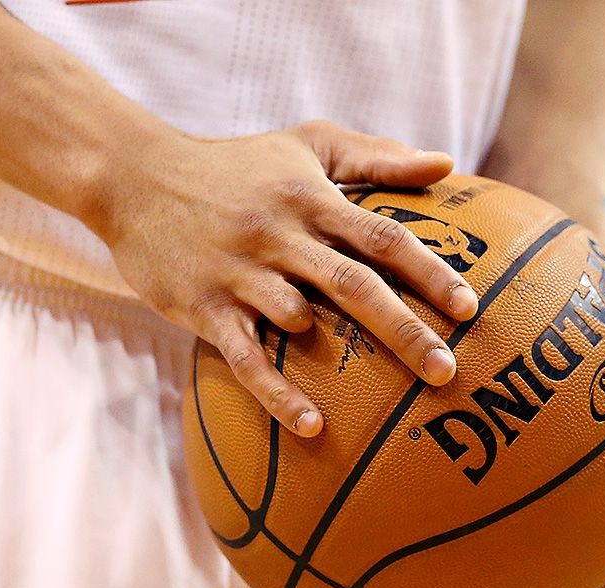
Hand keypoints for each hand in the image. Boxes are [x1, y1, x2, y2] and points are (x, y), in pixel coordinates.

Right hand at [99, 121, 479, 437]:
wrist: (135, 177)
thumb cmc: (234, 164)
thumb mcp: (306, 144)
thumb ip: (376, 156)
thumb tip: (449, 163)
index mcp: (311, 198)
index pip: (382, 236)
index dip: (429, 271)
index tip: (469, 308)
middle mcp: (280, 235)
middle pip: (355, 284)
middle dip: (406, 330)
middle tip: (449, 371)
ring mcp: (240, 273)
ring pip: (299, 320)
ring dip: (344, 359)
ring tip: (396, 404)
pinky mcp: (204, 306)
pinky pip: (246, 357)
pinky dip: (278, 393)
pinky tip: (313, 426)